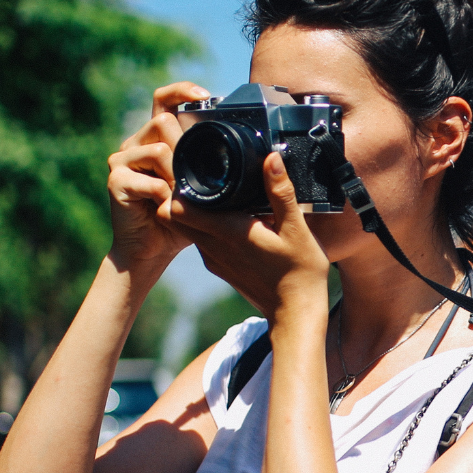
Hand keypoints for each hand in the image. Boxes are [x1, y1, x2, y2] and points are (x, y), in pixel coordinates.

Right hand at [104, 81, 211, 271]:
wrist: (153, 250)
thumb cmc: (181, 218)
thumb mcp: (203, 187)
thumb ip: (212, 164)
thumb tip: (248, 147)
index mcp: (155, 138)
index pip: (163, 100)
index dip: (181, 91)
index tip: (206, 96)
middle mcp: (135, 143)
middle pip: (163, 122)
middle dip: (186, 148)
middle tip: (197, 175)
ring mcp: (122, 160)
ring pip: (158, 148)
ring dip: (178, 174)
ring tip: (183, 195)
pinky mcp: (116, 181)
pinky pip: (150, 180)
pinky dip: (165, 196)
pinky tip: (168, 208)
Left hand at [168, 152, 331, 320]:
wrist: (295, 315)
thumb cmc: (300, 273)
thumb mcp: (296, 229)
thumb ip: (280, 192)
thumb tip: (271, 157)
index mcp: (226, 232)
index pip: (175, 208)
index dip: (175, 186)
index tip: (189, 169)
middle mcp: (212, 246)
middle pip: (172, 215)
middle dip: (178, 194)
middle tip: (199, 176)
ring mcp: (214, 259)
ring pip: (186, 228)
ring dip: (191, 211)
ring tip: (214, 193)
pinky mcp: (220, 268)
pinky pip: (200, 241)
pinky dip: (205, 227)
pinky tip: (228, 219)